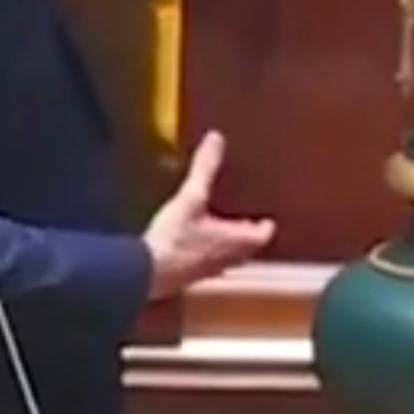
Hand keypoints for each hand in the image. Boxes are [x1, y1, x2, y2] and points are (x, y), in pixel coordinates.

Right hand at [143, 130, 274, 301]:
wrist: (144, 274)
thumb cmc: (174, 237)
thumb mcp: (191, 197)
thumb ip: (205, 169)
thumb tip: (217, 138)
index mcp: (233, 241)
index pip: (261, 236)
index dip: (266, 226)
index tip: (269, 218)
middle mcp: (225, 259)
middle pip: (246, 249)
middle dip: (249, 235)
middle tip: (250, 221)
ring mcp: (207, 270)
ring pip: (228, 257)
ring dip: (230, 244)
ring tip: (225, 228)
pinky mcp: (188, 276)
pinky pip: (208, 262)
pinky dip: (210, 250)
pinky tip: (196, 241)